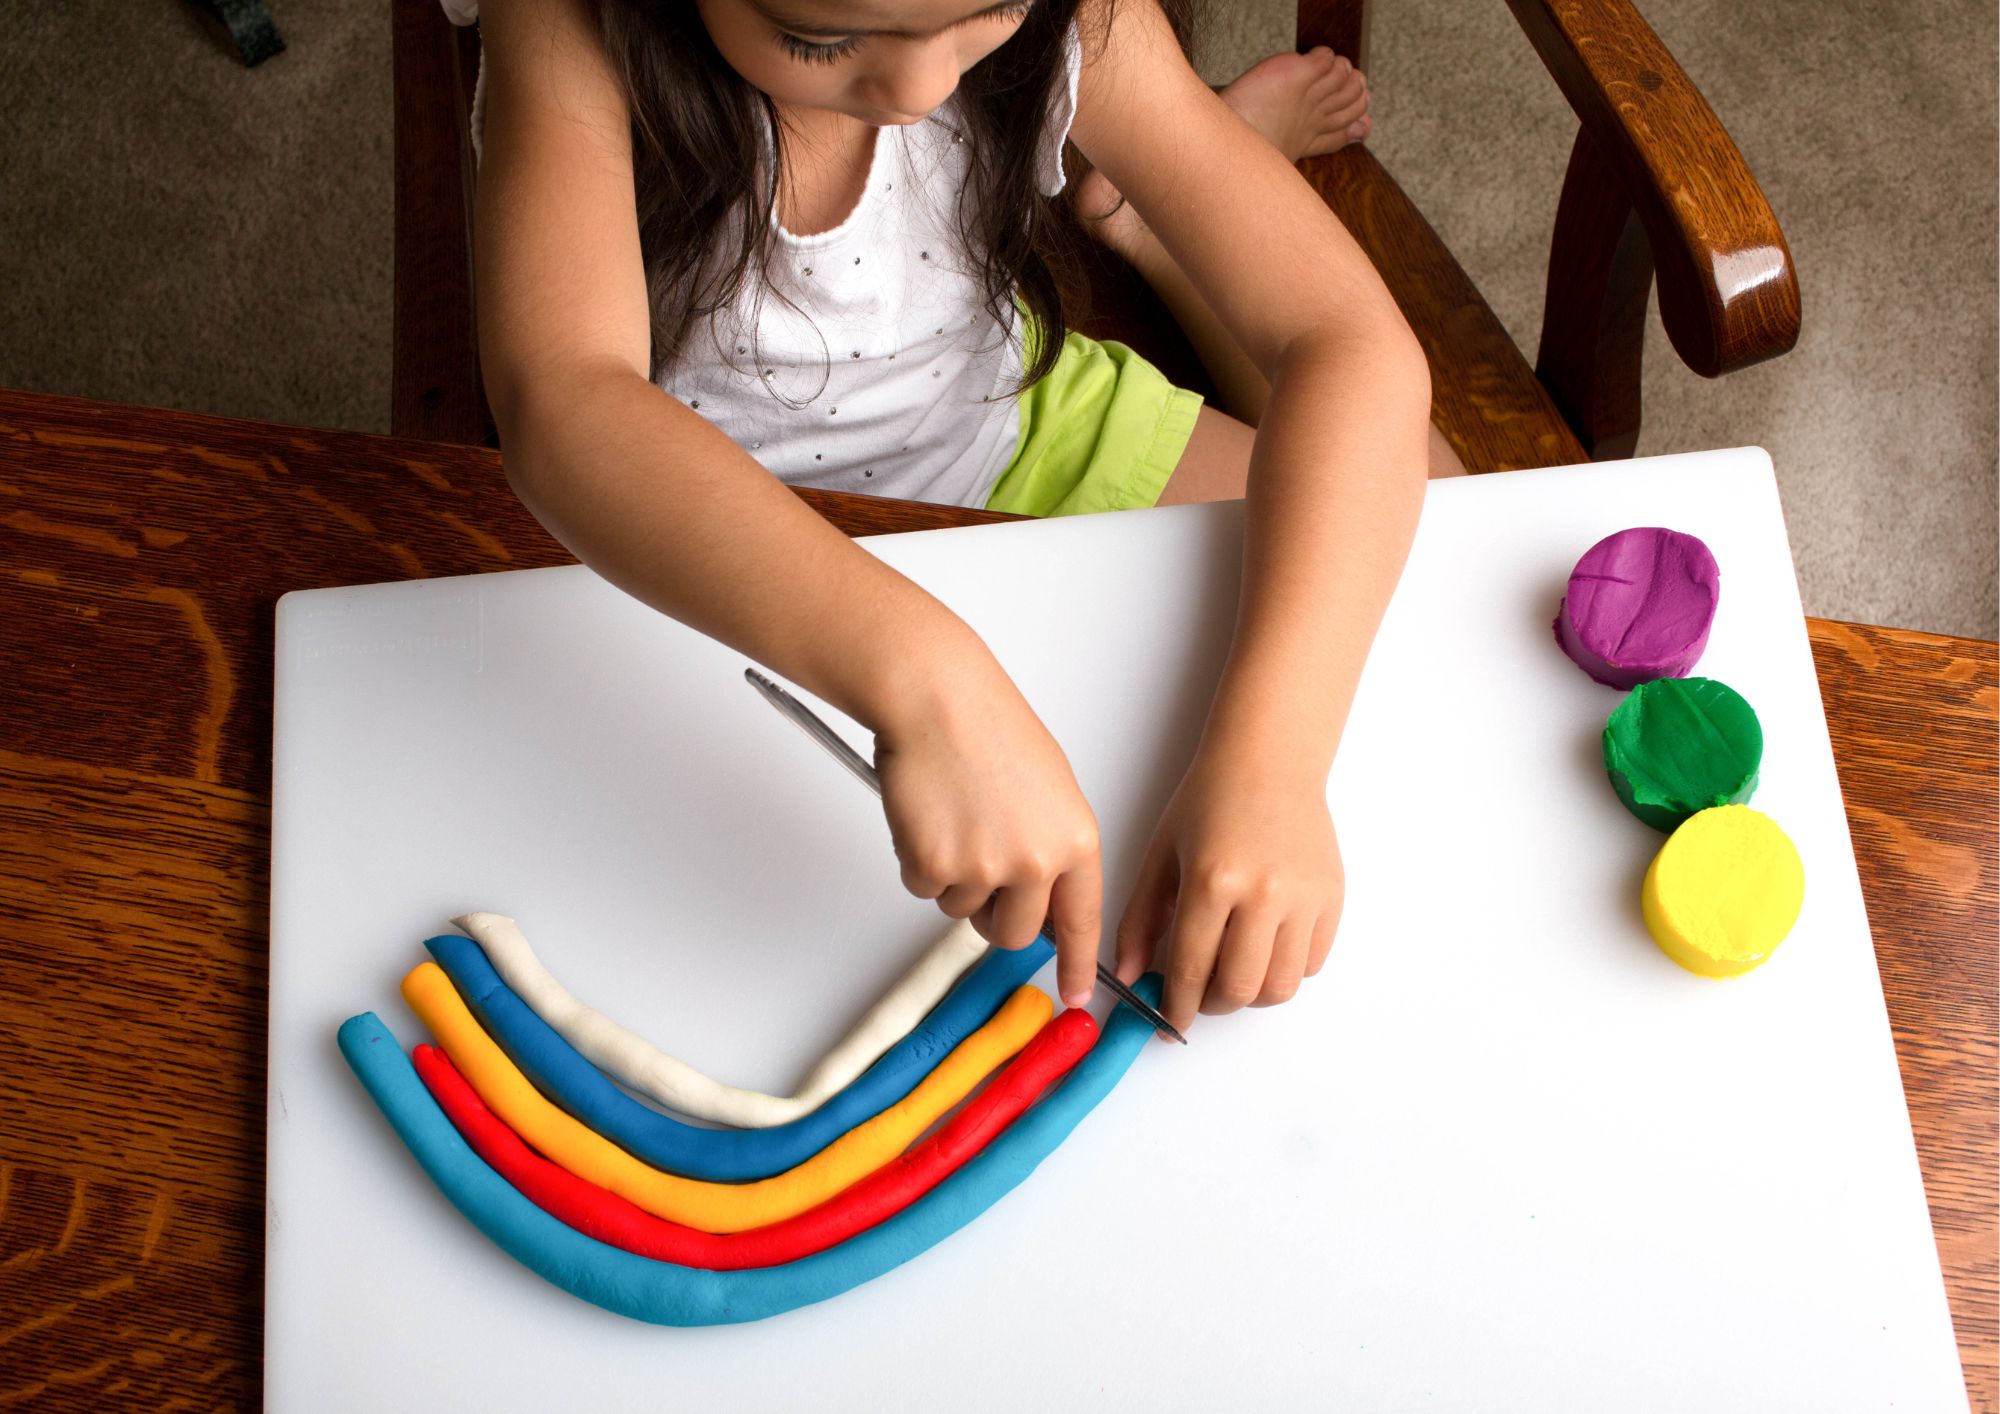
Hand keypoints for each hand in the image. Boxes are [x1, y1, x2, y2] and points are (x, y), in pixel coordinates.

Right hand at [873, 652, 1103, 1007]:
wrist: (936, 697)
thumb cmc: (988, 729)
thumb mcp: (1049, 791)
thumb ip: (1053, 850)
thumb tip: (1044, 901)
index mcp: (1076, 840)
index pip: (1083, 921)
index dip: (1078, 964)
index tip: (1077, 995)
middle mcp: (1038, 862)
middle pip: (1016, 933)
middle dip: (995, 916)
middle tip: (978, 869)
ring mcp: (986, 868)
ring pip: (965, 912)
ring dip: (954, 880)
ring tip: (953, 818)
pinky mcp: (935, 867)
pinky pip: (924, 890)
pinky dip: (919, 861)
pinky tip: (927, 815)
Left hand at [1112, 748, 1343, 1034]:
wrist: (1269, 761)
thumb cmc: (1210, 801)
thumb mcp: (1162, 855)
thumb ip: (1141, 918)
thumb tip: (1128, 975)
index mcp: (1213, 881)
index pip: (1191, 968)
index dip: (1177, 1006)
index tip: (1170, 1021)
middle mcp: (1264, 893)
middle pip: (1240, 988)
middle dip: (1212, 1006)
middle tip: (1198, 997)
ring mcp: (1304, 898)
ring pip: (1281, 986)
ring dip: (1251, 995)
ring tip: (1231, 975)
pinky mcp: (1332, 898)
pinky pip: (1311, 963)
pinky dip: (1285, 970)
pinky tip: (1263, 949)